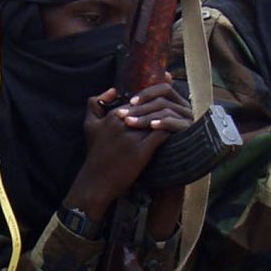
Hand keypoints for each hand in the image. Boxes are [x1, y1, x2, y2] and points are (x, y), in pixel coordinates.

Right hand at [63, 80, 189, 214]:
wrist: (96, 181)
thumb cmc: (95, 154)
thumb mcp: (90, 125)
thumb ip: (95, 103)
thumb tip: (113, 90)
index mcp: (113, 116)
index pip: (138, 103)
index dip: (150, 104)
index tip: (162, 104)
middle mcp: (123, 123)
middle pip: (150, 109)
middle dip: (162, 109)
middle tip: (176, 109)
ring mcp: (133, 137)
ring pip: (157, 120)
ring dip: (170, 119)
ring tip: (180, 120)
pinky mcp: (141, 151)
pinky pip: (161, 134)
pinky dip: (170, 131)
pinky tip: (177, 133)